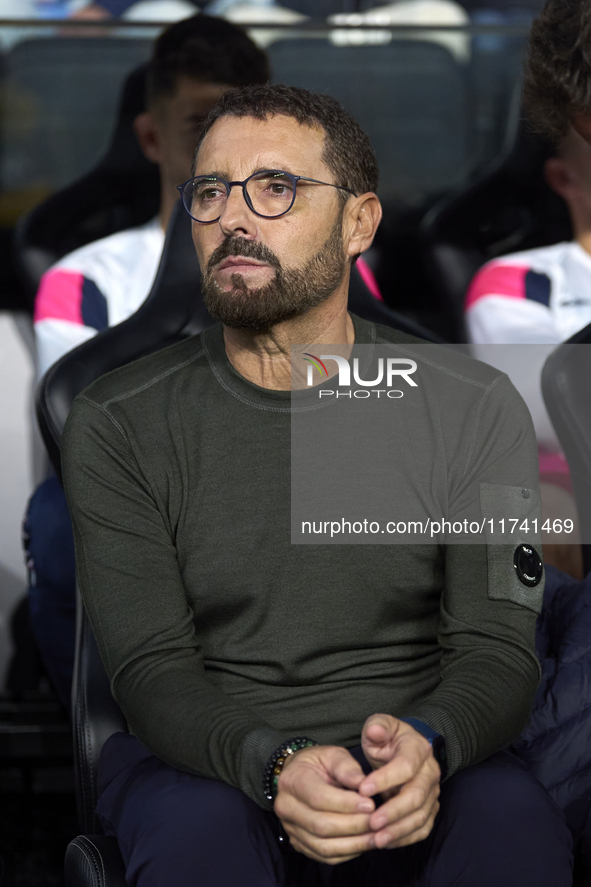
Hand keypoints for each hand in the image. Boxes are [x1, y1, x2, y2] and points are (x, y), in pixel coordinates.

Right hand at [274, 745, 376, 864]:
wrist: (299, 775)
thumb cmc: (319, 764)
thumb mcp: (332, 755)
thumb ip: (347, 768)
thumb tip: (364, 785)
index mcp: (292, 780)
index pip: (319, 797)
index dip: (346, 804)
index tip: (371, 805)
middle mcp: (286, 807)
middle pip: (321, 825)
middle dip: (354, 826)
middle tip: (378, 822)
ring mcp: (291, 829)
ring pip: (323, 846)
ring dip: (353, 844)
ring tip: (377, 836)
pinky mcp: (299, 844)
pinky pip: (324, 856)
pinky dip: (347, 853)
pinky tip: (364, 844)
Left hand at [358, 714, 440, 849]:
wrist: (403, 750)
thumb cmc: (388, 738)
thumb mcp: (380, 725)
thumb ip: (377, 726)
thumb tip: (375, 730)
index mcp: (418, 749)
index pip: (406, 766)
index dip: (385, 779)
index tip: (363, 789)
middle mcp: (430, 772)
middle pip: (417, 796)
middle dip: (393, 811)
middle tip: (371, 822)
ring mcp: (433, 793)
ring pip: (421, 816)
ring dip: (399, 830)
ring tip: (377, 839)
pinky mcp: (430, 809)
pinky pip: (422, 829)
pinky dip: (405, 838)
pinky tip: (386, 842)